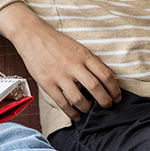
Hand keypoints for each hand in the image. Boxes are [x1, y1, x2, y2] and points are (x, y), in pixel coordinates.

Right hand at [0, 1, 119, 121]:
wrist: (32, 35)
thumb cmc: (56, 41)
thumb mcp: (77, 47)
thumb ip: (89, 62)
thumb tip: (103, 80)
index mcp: (84, 55)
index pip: (106, 75)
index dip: (115, 89)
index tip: (117, 97)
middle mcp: (73, 65)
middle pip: (95, 88)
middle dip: (105, 101)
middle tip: (107, 106)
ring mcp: (59, 75)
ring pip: (79, 99)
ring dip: (87, 108)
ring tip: (89, 110)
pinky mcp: (47, 83)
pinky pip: (62, 103)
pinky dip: (71, 112)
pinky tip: (75, 115)